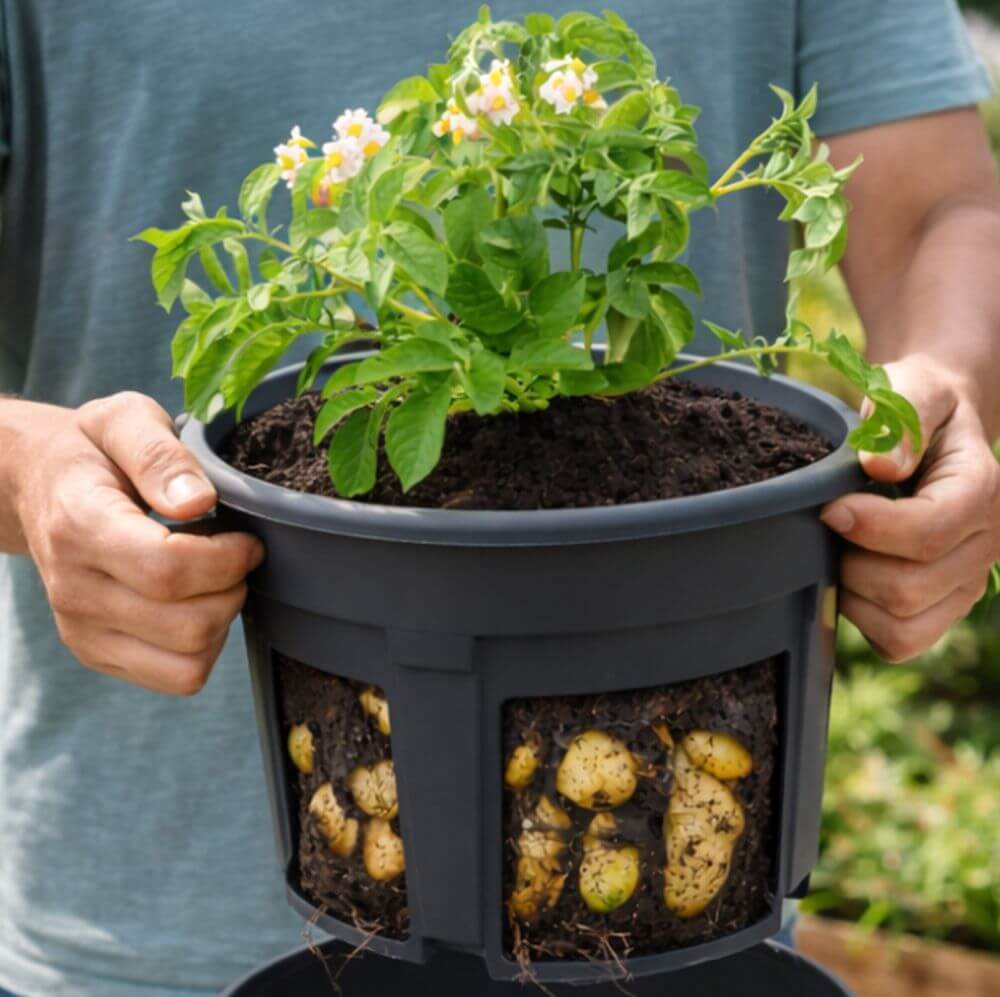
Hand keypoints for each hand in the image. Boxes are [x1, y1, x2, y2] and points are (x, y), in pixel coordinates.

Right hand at [14, 391, 263, 693]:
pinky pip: (176, 677)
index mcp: (80, 526)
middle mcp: (73, 588)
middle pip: (189, 625)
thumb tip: (197, 502)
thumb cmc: (93, 449)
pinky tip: (193, 603)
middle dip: (233, 589)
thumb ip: (161, 455)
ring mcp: (80, 629)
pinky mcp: (95, 652)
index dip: (228, 559)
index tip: (246, 538)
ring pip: (188, 663)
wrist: (38, 483)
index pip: (168, 571)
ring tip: (211, 578)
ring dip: (221, 622)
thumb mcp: (124, 420)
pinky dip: (202, 647)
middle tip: (232, 555)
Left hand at [822, 356, 999, 661]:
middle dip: (852, 561)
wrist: (933, 427)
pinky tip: (851, 577)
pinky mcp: (942, 610)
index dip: (871, 528)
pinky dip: (863, 618)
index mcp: (982, 491)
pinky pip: (899, 642)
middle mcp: (986, 546)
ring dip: (854, 593)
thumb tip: (880, 466)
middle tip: (830, 526)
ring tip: (841, 551)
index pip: (930, 532)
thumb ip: (901, 418)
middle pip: (908, 587)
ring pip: (902, 624)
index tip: (830, 508)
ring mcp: (966, 584)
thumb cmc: (915, 407)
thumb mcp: (911, 388)